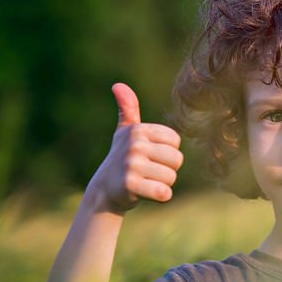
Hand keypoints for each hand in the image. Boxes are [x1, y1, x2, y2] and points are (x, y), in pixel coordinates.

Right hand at [87, 83, 183, 213]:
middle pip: (177, 159)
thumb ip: (127, 110)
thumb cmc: (121, 159)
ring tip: (144, 181)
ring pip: (171, 177)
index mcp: (138, 130)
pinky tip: (145, 193)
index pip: (176, 141)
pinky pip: (164, 193)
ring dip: (162, 183)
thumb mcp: (124, 133)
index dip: (167, 152)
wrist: (104, 191)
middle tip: (147, 172)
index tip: (149, 156)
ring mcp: (131, 164)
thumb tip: (118, 85)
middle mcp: (134, 144)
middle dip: (167, 170)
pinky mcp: (130, 185)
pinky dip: (160, 196)